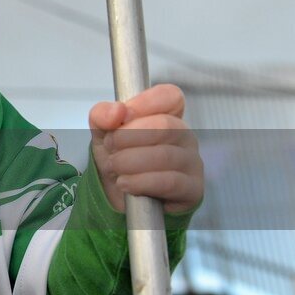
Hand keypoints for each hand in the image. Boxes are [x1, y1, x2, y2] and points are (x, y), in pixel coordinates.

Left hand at [88, 83, 202, 213]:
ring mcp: (192, 162)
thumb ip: (102, 115)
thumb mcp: (102, 133)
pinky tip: (126, 184)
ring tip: (115, 168)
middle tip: (111, 148)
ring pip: (165, 156)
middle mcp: (184, 136)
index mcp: (166, 115)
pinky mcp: (193, 189)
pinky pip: (170, 182)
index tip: (122, 116)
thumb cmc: (119, 158)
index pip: (170, 96)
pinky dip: (141, 182)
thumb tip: (117, 110)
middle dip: (129, 137)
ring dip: (131, 162)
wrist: (118, 198)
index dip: (145, 103)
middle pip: (165, 126)